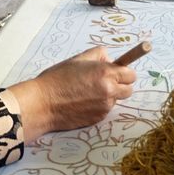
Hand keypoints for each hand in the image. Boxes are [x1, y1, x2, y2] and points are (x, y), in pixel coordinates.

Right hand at [8, 46, 135, 142]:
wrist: (42, 104)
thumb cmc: (57, 79)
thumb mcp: (77, 60)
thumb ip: (98, 55)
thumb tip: (110, 59)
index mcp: (106, 73)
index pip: (131, 75)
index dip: (124, 72)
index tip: (116, 72)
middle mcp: (109, 91)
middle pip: (129, 90)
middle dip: (120, 85)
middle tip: (104, 82)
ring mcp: (104, 107)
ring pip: (116, 100)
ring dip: (109, 96)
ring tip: (88, 92)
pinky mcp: (98, 119)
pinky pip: (106, 110)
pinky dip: (99, 106)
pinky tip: (83, 102)